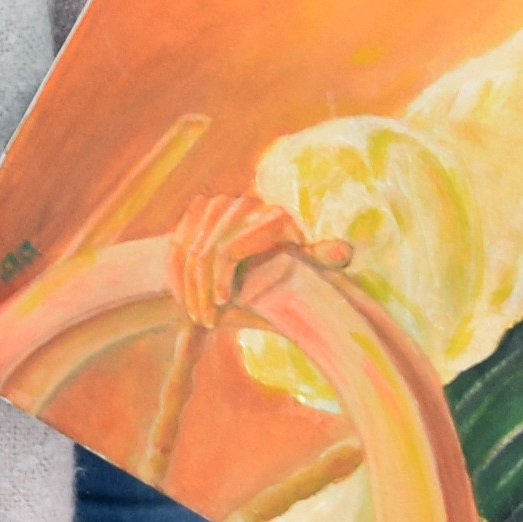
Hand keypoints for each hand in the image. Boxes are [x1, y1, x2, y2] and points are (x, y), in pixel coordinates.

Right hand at [165, 192, 331, 325]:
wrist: (243, 276)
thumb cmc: (275, 285)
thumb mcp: (296, 276)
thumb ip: (318, 261)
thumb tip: (345, 251)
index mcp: (277, 219)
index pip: (230, 250)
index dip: (221, 281)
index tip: (223, 305)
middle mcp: (250, 204)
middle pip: (207, 251)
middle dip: (201, 290)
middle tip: (204, 319)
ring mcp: (223, 202)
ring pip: (189, 248)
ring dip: (187, 286)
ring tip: (194, 312)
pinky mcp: (201, 206)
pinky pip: (178, 243)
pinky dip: (177, 274)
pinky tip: (183, 296)